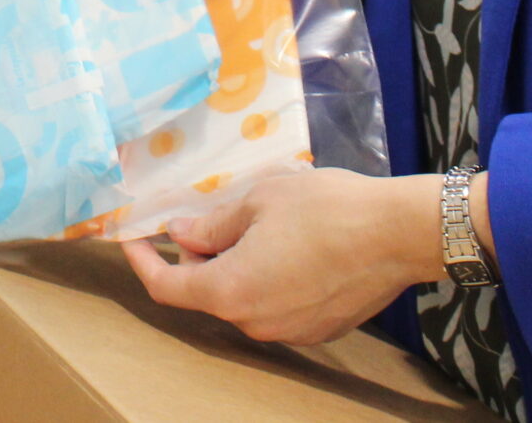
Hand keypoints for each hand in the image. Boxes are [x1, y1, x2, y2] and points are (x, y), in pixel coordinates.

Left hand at [122, 169, 448, 346]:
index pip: (167, 288)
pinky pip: (275, 305)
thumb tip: (181, 234)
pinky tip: (287, 246)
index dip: (143, 263)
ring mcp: (288, 331)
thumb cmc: (327, 209)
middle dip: (196, 257)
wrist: (399, 233)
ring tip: (253, 224)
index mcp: (231, 290)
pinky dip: (266, 279)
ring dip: (234, 266)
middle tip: (201, 216)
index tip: (132, 239)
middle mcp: (255, 322)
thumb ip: (212, 224)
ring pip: (243, 298)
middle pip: (207, 293)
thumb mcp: (258, 201)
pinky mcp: (317, 329)